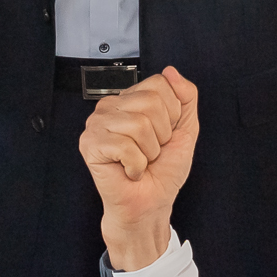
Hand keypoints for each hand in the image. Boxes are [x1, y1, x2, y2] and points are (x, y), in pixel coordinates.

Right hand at [83, 66, 198, 271]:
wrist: (150, 205)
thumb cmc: (162, 171)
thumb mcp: (186, 130)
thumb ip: (186, 98)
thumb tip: (171, 71)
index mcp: (131, 99)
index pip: (159, 84)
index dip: (172, 114)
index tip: (164, 136)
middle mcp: (111, 106)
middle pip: (150, 103)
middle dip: (161, 135)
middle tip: (151, 152)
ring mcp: (97, 123)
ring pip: (139, 125)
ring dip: (148, 153)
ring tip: (140, 161)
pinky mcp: (89, 144)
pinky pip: (125, 146)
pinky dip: (135, 165)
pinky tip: (129, 170)